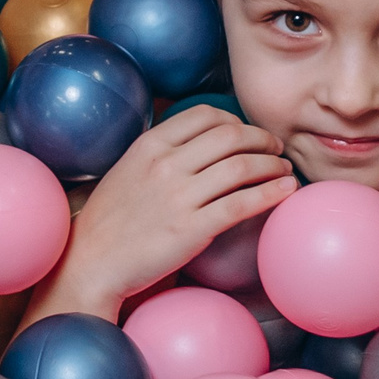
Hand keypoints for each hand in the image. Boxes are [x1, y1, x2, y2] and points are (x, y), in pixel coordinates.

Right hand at [28, 107, 295, 325]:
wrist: (91, 261)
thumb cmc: (109, 220)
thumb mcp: (128, 170)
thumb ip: (160, 153)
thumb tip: (200, 142)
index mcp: (149, 145)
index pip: (205, 116)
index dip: (236, 121)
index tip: (248, 134)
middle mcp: (166, 164)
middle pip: (230, 136)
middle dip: (262, 140)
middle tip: (276, 150)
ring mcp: (179, 196)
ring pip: (242, 166)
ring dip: (273, 165)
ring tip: (285, 171)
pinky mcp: (193, 228)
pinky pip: (242, 203)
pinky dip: (271, 193)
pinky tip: (286, 192)